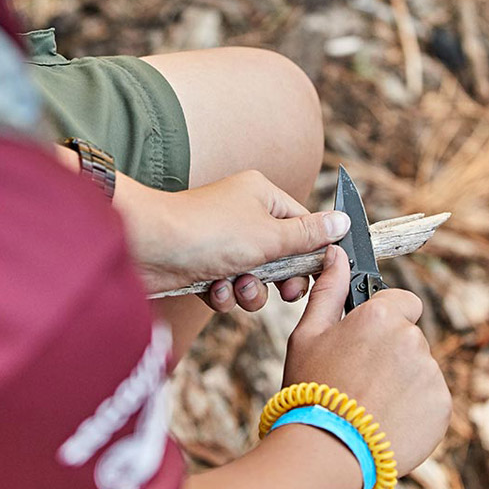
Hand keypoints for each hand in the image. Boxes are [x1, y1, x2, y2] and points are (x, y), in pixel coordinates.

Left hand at [111, 168, 349, 312]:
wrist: (145, 247)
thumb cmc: (207, 232)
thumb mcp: (269, 236)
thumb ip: (308, 235)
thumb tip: (343, 221)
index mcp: (261, 195)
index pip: (303, 223)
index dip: (311, 252)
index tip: (318, 274)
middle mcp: (242, 214)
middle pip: (282, 254)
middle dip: (280, 278)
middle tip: (284, 291)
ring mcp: (222, 241)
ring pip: (255, 275)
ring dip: (251, 289)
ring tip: (237, 286)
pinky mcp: (202, 265)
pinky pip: (229, 286)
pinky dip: (224, 293)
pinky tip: (213, 290)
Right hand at [283, 245, 451, 475]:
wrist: (328, 450)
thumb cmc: (312, 388)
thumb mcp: (308, 334)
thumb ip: (328, 289)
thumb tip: (336, 253)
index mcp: (381, 315)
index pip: (403, 302)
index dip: (385, 320)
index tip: (367, 342)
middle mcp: (412, 339)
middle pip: (409, 338)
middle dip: (391, 354)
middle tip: (361, 380)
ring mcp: (430, 374)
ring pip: (420, 369)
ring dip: (403, 382)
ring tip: (371, 406)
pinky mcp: (442, 406)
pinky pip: (431, 399)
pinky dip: (415, 409)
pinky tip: (386, 421)